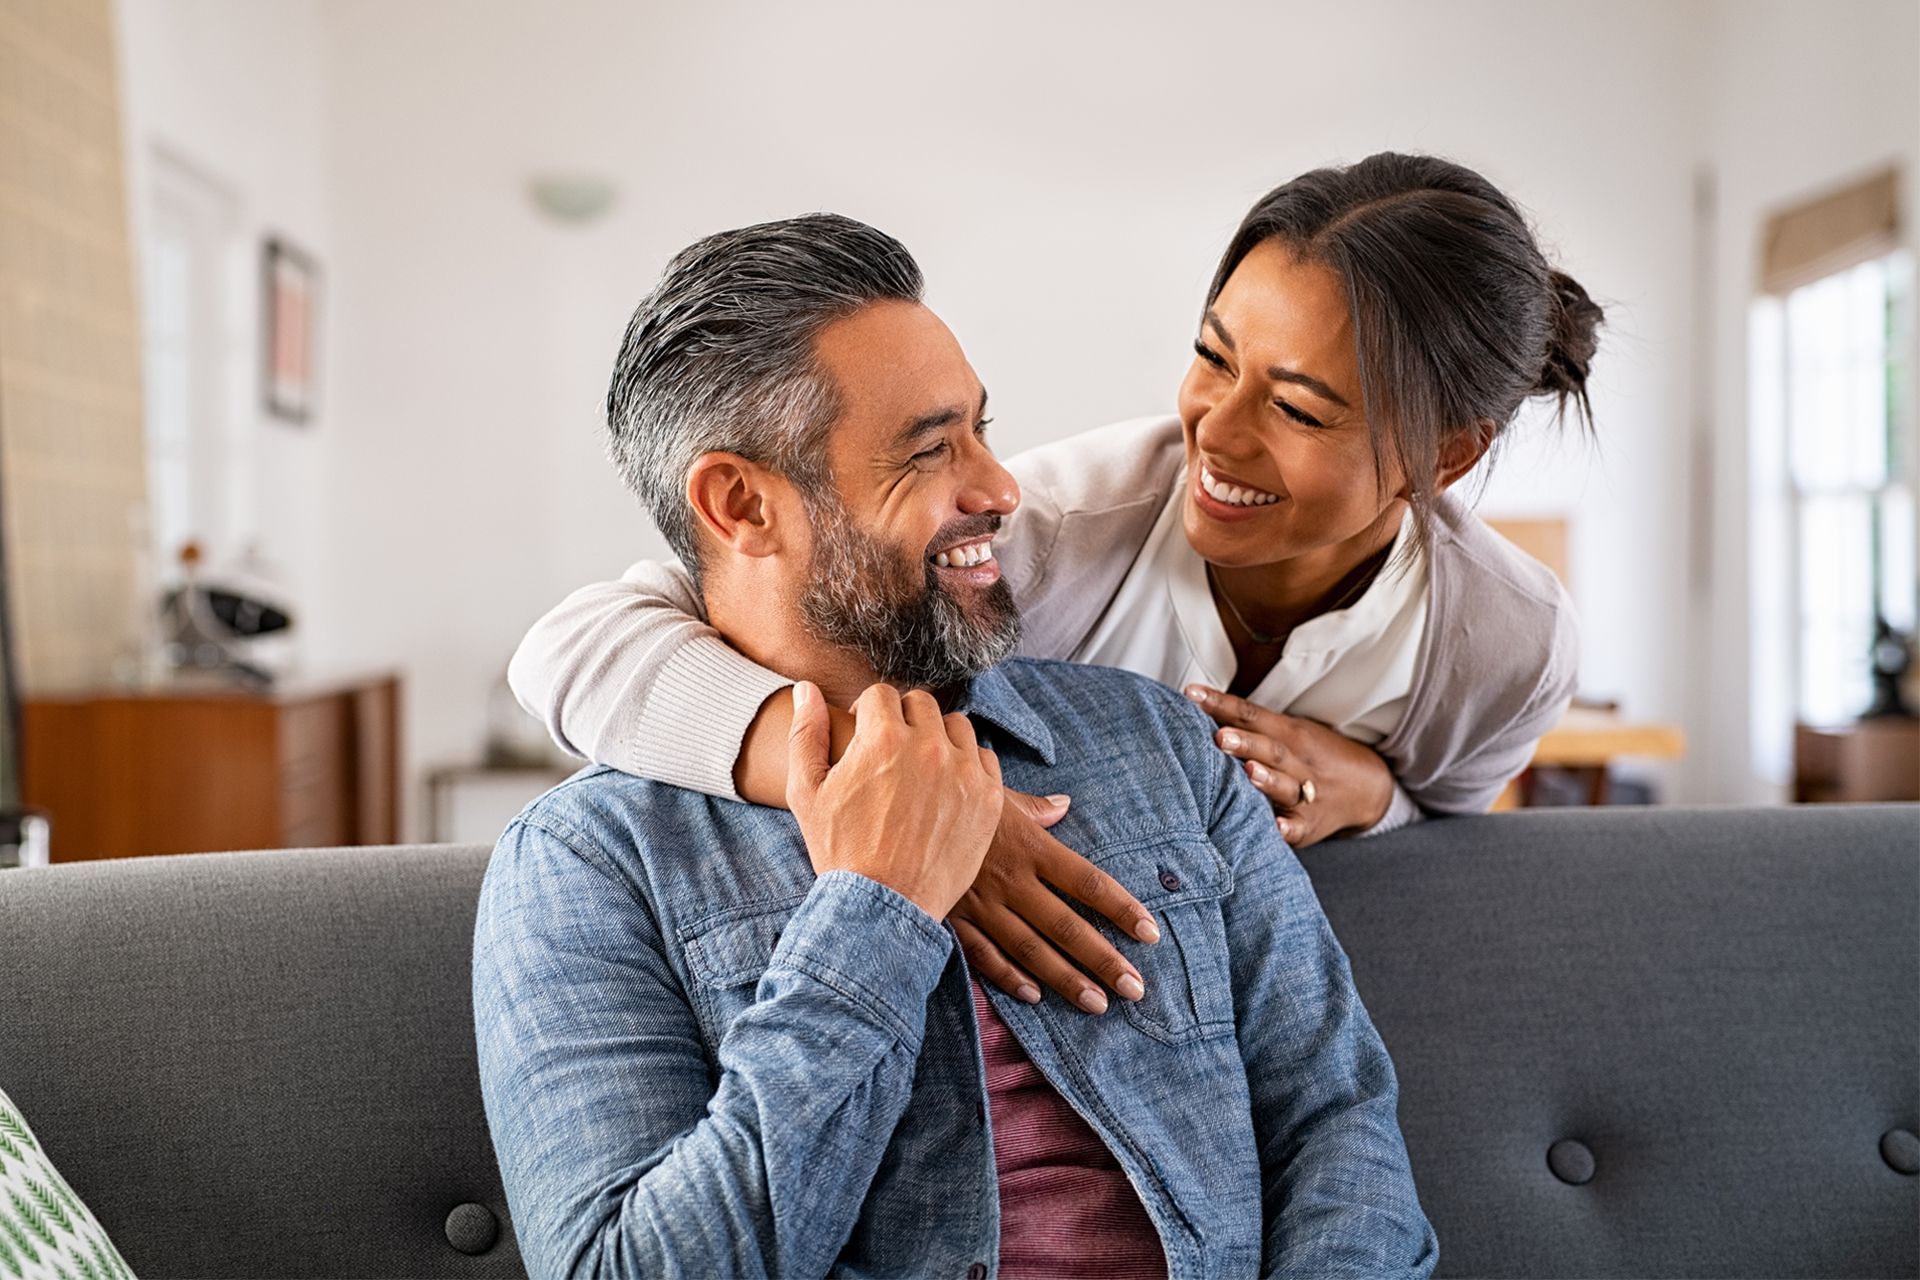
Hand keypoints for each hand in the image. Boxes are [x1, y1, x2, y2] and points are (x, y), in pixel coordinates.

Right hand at [787, 681, 1003, 919]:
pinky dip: (967, 765)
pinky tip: (947, 788)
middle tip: (893, 753)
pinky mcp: (988, 798)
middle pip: (921, 704)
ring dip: (938, 738)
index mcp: (882, 738)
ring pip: (956, 726)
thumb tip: (806, 689)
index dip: (868, 713)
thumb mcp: (806, 792)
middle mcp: (927, 747)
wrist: (883, 906)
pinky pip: (984, 758)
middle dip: (903, 720)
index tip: (866, 736)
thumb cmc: (839, 850)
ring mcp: (963, 772)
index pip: (881, 694)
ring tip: (921, 768)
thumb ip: (806, 733)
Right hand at [950, 793, 1161, 1013]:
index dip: (1121, 908)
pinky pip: (984, 954)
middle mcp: (1011, 880)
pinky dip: (1009, 977)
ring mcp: (981, 903)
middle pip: (1067, 926)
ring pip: (1031, 949)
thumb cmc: (949, 795)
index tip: (1150, 933)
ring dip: (1066, 979)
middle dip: (1104, 960)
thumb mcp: (995, 793)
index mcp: (1029, 846)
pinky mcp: (953, 918)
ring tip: (1097, 1004)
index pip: (1087, 882)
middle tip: (1135, 988)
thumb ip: (1034, 807)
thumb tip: (1064, 805)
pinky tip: (1034, 996)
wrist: (893, 807)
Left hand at [1184, 685, 1394, 847]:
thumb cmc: (1310, 756)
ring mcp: (1307, 793)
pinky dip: (1288, 828)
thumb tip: (1196, 704)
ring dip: (1267, 779)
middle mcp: (1298, 761)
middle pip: (1270, 748)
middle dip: (1245, 743)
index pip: (1251, 714)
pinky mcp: (1309, 825)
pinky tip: (1276, 828)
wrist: (1366, 788)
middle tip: (1219, 737)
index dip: (1221, 704)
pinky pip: (1299, 827)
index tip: (1191, 694)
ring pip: (1286, 786)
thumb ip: (1248, 724)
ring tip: (1248, 772)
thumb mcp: (1288, 732)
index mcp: (1288, 733)